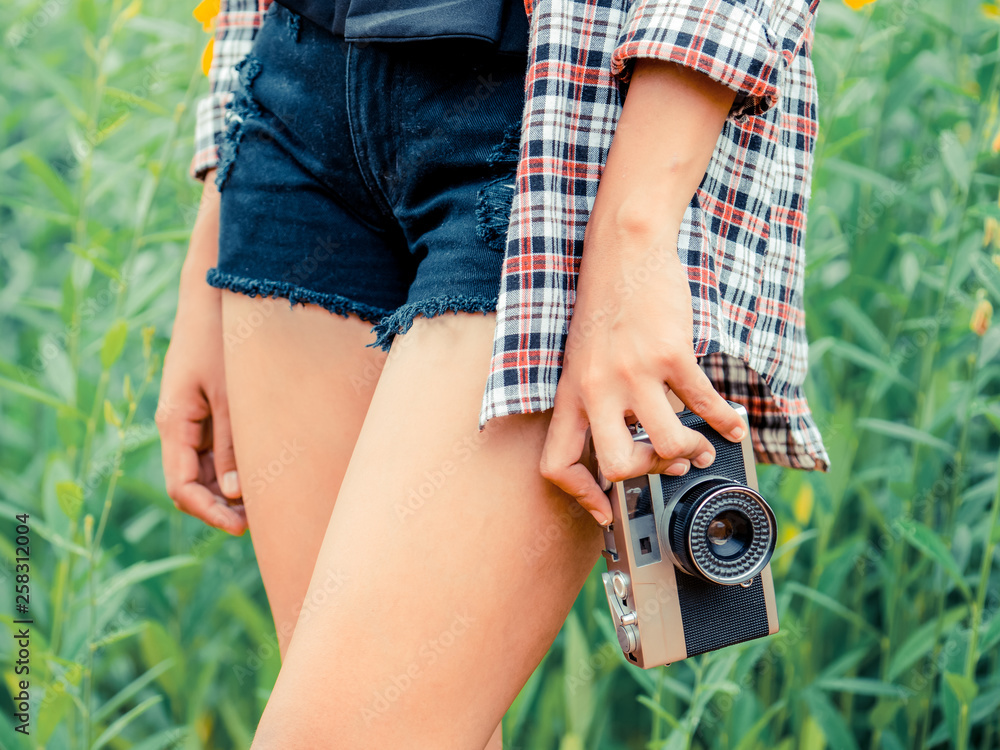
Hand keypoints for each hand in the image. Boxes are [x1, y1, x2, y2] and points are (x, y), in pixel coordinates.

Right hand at [156, 169, 246, 535]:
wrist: (218, 291)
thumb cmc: (225, 338)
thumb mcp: (234, 395)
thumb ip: (235, 446)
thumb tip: (236, 495)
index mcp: (175, 423)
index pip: (181, 487)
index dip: (209, 513)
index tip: (242, 529)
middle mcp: (178, 425)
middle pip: (194, 483)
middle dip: (225, 506)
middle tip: (268, 521)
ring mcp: (193, 416)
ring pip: (208, 468)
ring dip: (233, 487)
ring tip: (274, 500)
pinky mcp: (210, 406)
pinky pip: (219, 446)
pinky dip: (238, 463)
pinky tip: (270, 469)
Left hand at [539, 219, 746, 525]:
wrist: (623, 250)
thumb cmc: (605, 303)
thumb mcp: (583, 357)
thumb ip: (594, 398)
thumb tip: (623, 439)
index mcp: (570, 393)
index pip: (557, 463)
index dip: (580, 496)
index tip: (606, 510)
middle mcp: (597, 388)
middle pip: (616, 466)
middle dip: (647, 477)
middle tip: (665, 466)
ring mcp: (633, 372)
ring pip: (666, 444)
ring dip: (692, 452)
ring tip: (703, 447)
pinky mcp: (669, 354)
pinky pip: (703, 404)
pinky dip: (725, 422)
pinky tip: (732, 423)